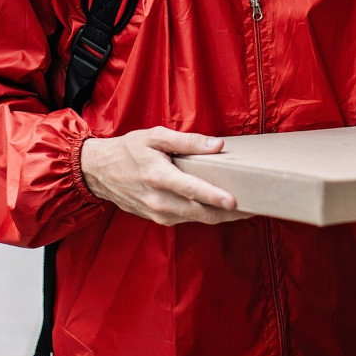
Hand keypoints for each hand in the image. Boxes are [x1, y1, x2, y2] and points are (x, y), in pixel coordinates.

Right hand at [80, 127, 249, 225]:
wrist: (100, 172)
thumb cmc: (129, 150)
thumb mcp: (155, 136)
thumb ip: (187, 142)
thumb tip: (217, 145)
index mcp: (158, 176)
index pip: (191, 190)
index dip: (214, 196)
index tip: (234, 201)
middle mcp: (159, 200)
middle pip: (200, 212)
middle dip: (229, 213)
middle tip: (254, 206)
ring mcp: (158, 213)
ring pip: (197, 219)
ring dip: (221, 216)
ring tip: (246, 208)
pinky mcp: (159, 219)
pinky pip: (188, 219)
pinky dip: (206, 215)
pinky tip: (221, 208)